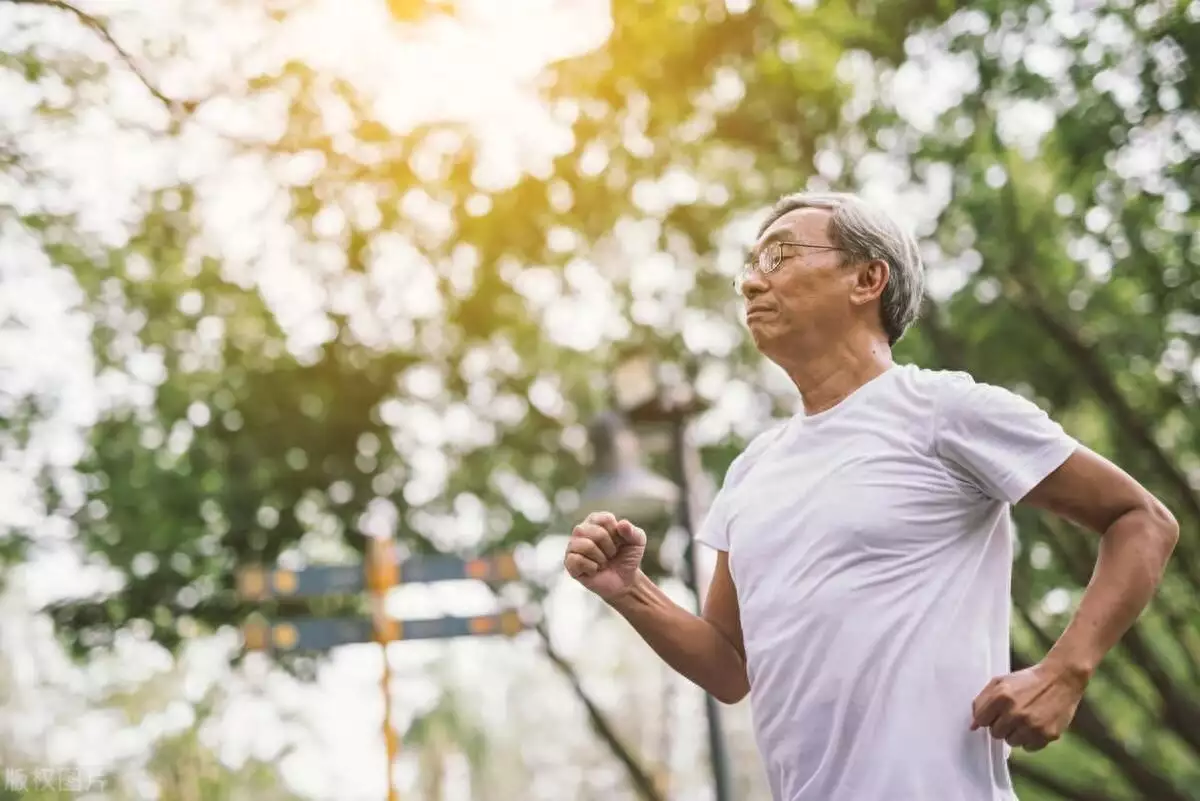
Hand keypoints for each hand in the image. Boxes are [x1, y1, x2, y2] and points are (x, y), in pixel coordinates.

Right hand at [564, 512, 646, 601]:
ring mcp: (573, 546)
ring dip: (600, 557)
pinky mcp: (569, 562)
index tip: (619, 542)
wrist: (623, 581)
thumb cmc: (627, 557)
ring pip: (585, 545)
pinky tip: (594, 570)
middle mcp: (581, 530)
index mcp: (596, 520)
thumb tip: (622, 524)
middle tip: (611, 554)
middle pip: (595, 532)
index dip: (617, 534)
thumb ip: (633, 532)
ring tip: (603, 562)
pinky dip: (592, 567)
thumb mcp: (637, 542)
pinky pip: (577, 560)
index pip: (605, 519)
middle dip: (609, 546)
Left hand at [970, 661, 1088, 750]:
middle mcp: (1016, 712)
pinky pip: (1028, 748)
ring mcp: (1032, 725)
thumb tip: (972, 726)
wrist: (1061, 678)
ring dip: (1015, 733)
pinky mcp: (1047, 734)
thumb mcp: (1001, 682)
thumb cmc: (1028, 680)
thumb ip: (982, 701)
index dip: (987, 717)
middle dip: (1001, 725)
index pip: (981, 720)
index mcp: (1001, 696)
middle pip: (995, 733)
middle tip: (1012, 714)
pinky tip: (1036, 725)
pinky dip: (1030, 739)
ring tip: (1025, 718)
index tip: (995, 712)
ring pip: (1011, 742)